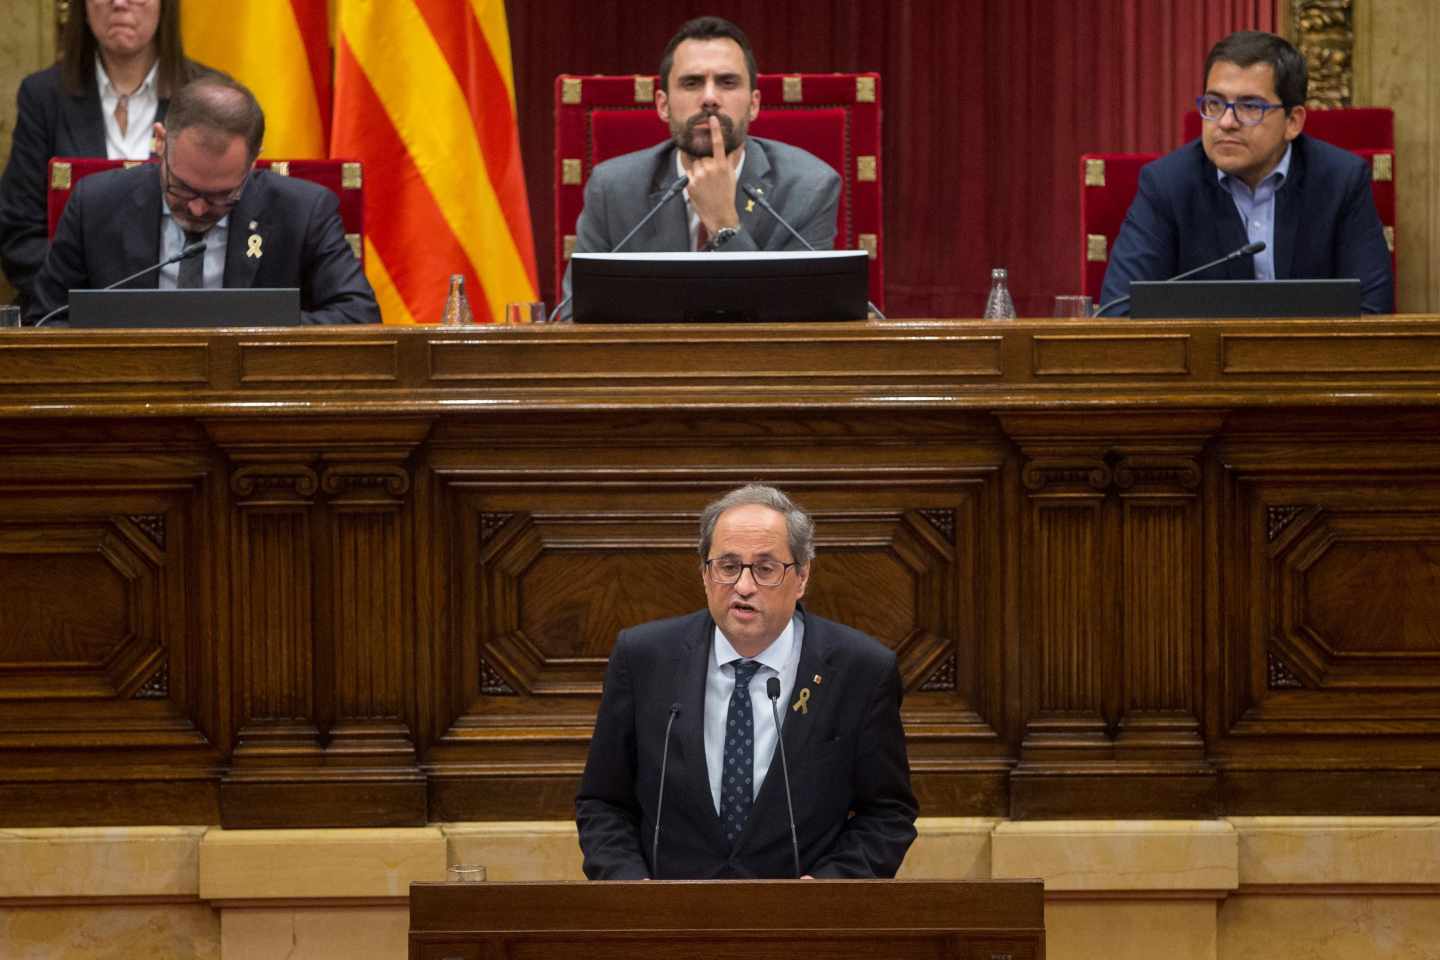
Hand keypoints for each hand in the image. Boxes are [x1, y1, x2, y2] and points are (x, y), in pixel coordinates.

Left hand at [686, 115, 739, 233]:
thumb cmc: (727, 194)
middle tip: (710, 177)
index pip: (718, 144)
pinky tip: (698, 184)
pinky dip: (691, 174)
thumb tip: (741, 144)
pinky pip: (687, 171)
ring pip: (695, 163)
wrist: (719, 214)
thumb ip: (732, 158)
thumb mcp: (731, 175)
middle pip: (702, 156)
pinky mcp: (691, 183)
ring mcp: (700, 176)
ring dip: (697, 169)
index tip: (712, 118)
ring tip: (705, 183)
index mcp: (722, 166)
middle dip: (704, 162)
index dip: (715, 130)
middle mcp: (711, 169)